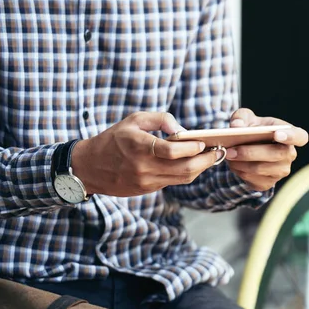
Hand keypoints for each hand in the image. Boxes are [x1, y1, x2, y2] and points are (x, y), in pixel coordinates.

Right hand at [71, 112, 223, 196]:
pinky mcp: (148, 189)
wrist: (89, 167)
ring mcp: (146, 181)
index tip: (203, 143)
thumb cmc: (114, 138)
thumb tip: (183, 131)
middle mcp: (144, 167)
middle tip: (219, 152)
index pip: (172, 151)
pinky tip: (196, 164)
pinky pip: (174, 182)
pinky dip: (188, 173)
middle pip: (184, 169)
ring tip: (212, 157)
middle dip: (206, 161)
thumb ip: (161, 119)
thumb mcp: (134, 120)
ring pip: (182, 178)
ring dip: (201, 168)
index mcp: (139, 146)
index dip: (191, 148)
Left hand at [225, 108, 308, 190]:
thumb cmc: (252, 129)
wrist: (247, 148)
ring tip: (228, 155)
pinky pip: (253, 180)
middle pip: (277, 154)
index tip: (277, 134)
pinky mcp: (268, 183)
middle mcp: (290, 154)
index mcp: (291, 134)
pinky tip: (233, 164)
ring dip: (241, 163)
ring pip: (261, 169)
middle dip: (251, 153)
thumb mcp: (246, 118)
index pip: (300, 137)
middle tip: (231, 150)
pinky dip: (239, 172)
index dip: (291, 136)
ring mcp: (281, 171)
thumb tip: (237, 126)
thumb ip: (240, 117)